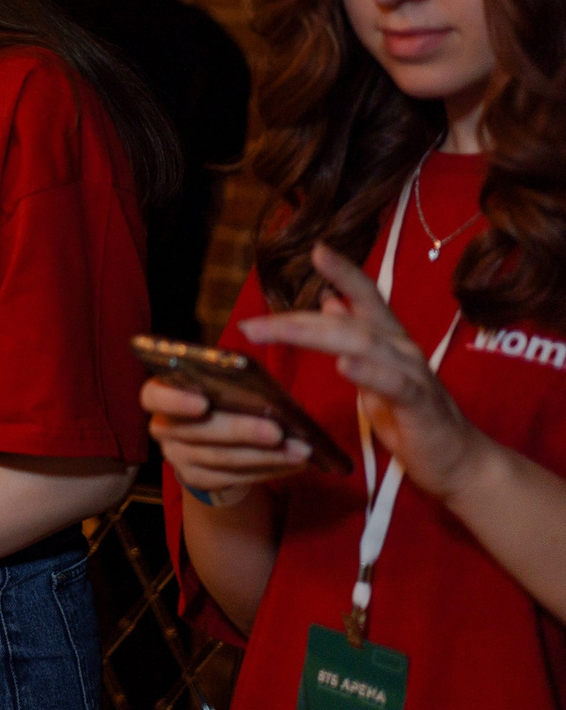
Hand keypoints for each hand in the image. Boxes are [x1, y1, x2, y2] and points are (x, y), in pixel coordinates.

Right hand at [144, 377, 308, 501]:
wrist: (211, 435)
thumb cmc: (219, 398)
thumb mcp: (219, 383)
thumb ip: (230, 384)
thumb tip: (266, 394)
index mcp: (160, 394)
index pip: (154, 397)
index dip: (175, 401)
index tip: (203, 403)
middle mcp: (162, 427)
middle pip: (198, 431)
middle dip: (241, 431)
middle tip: (277, 431)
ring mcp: (176, 456)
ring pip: (220, 458)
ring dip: (264, 455)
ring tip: (299, 451)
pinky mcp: (195, 479)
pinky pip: (232, 478)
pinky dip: (266, 471)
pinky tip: (292, 465)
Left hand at [240, 243, 495, 499]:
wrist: (457, 460)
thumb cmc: (411, 415)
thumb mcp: (375, 370)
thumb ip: (353, 335)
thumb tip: (328, 301)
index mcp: (389, 339)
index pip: (366, 296)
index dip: (343, 272)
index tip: (316, 249)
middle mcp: (401, 348)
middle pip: (346, 323)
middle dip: (295, 320)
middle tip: (252, 324)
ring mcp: (413, 374)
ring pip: (363, 344)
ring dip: (317, 335)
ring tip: (280, 330)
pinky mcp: (420, 405)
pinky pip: (393, 384)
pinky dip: (368, 373)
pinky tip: (343, 366)